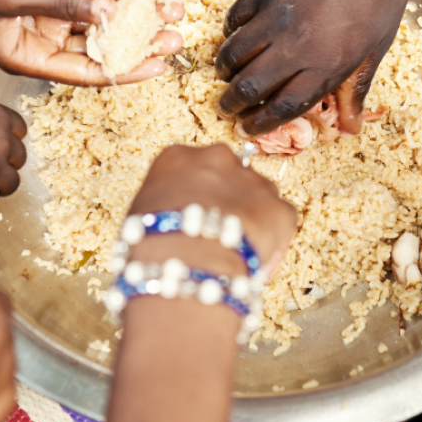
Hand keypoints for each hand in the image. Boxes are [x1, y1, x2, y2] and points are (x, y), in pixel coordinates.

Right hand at [0, 0, 184, 84]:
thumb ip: (59, 0)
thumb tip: (106, 8)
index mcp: (25, 56)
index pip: (85, 71)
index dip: (124, 69)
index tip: (158, 65)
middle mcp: (39, 38)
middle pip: (98, 47)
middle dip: (138, 42)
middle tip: (174, 37)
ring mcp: (46, 10)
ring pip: (99, 19)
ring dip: (133, 16)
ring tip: (170, 12)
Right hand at [127, 142, 298, 268]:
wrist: (186, 264)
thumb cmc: (150, 245)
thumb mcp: (140, 214)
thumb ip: (162, 203)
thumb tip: (171, 217)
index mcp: (178, 156)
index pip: (191, 167)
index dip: (194, 195)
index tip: (193, 214)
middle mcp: (218, 158)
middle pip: (228, 173)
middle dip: (227, 197)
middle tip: (217, 230)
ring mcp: (253, 180)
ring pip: (258, 194)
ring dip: (251, 214)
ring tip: (236, 248)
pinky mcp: (281, 208)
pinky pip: (280, 220)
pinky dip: (273, 238)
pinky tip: (255, 259)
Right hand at [215, 0, 413, 135]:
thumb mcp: (378, 44)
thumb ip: (357, 85)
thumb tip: (351, 127)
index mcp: (327, 64)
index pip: (283, 107)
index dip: (261, 123)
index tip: (249, 128)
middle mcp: (295, 46)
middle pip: (250, 86)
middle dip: (233, 103)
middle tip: (228, 106)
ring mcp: (275, 16)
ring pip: (234, 54)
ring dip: (226, 69)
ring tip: (227, 74)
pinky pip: (236, 18)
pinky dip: (231, 32)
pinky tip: (236, 34)